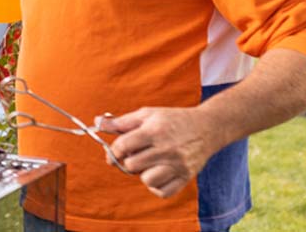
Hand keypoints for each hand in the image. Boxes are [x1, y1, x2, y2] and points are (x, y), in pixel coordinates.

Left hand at [103, 107, 223, 197]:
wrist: (208, 127)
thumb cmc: (173, 120)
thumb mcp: (147, 114)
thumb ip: (121, 121)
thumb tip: (97, 123)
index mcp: (154, 131)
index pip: (123, 145)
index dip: (113, 149)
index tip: (115, 150)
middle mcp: (166, 149)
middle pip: (132, 165)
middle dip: (127, 161)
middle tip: (134, 155)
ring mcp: (178, 165)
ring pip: (146, 180)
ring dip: (142, 174)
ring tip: (148, 164)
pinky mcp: (186, 177)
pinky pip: (162, 192)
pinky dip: (156, 186)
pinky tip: (157, 174)